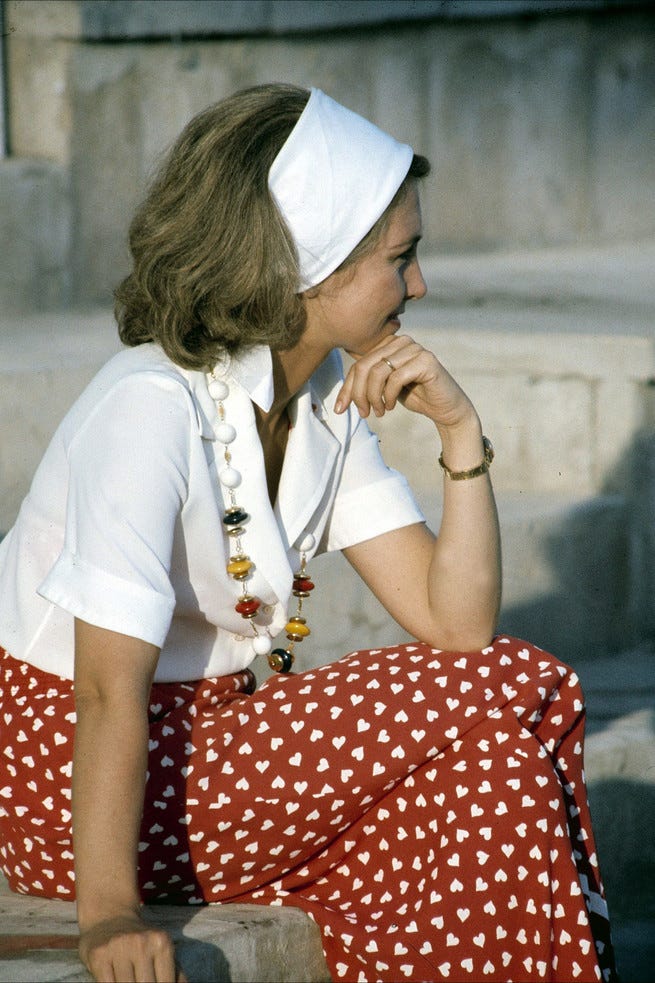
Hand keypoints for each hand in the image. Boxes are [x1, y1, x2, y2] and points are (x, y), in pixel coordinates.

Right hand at [79, 911, 185, 982]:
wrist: (109, 915)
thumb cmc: (140, 941)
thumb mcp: (161, 949)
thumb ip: (175, 972)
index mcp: (161, 943)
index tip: (155, 982)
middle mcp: (141, 943)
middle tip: (143, 980)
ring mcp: (118, 949)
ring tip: (131, 979)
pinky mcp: (99, 956)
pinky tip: (115, 980)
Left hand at [335, 335, 476, 431]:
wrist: (447, 409)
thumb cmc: (416, 396)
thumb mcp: (385, 388)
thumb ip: (368, 382)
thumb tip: (341, 396)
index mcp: (390, 345)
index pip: (359, 364)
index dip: (347, 388)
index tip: (340, 409)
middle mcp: (402, 341)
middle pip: (365, 366)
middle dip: (358, 394)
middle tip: (364, 413)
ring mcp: (415, 349)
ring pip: (377, 372)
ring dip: (373, 397)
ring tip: (379, 412)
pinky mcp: (426, 361)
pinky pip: (395, 378)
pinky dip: (389, 396)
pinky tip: (391, 406)